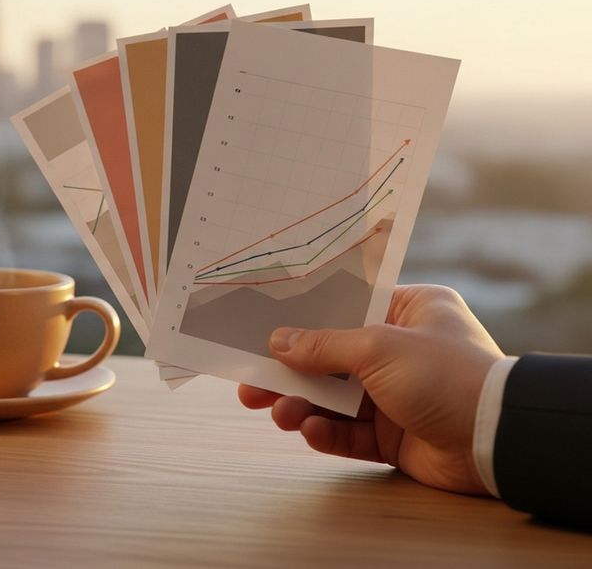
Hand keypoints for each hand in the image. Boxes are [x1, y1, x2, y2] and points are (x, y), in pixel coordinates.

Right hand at [237, 285, 504, 494]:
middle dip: (291, 373)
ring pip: (334, 399)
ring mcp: (398, 395)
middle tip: (252, 383)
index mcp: (410, 311)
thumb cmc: (447, 376)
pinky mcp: (395, 436)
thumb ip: (323, 345)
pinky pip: (349, 433)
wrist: (497, 440)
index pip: (347, 308)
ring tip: (278, 413)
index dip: (305, 319)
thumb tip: (277, 342)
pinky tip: (309, 431)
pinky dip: (326, 433)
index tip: (265, 328)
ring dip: (302, 405)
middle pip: (331, 358)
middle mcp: (403, 350)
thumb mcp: (377, 346)